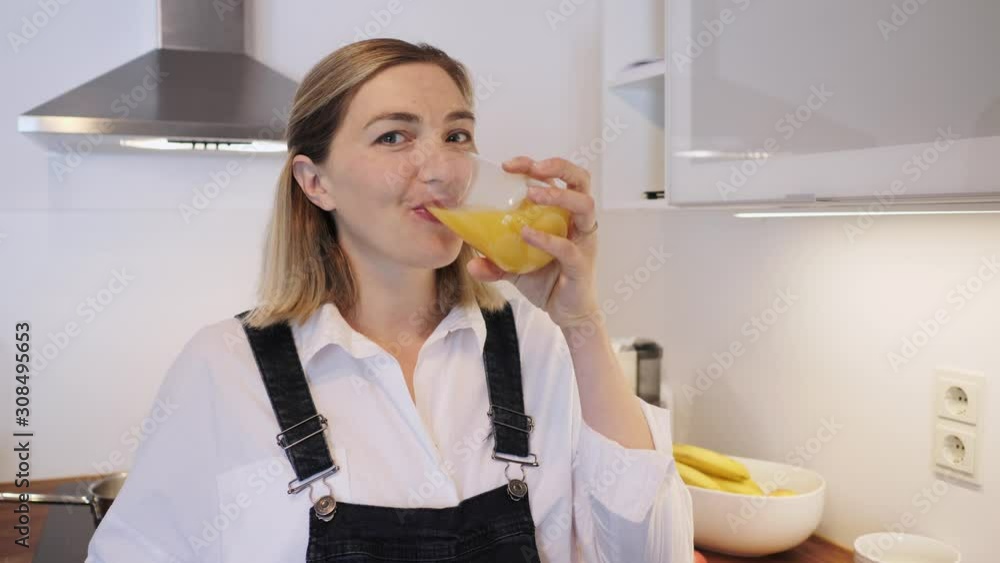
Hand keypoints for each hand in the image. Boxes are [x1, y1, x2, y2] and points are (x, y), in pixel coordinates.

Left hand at [466, 156, 600, 328]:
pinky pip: (568, 247)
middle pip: (580, 180)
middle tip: (532, 168)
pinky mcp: (582, 263)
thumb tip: (470, 263)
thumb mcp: (515, 268)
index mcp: (564, 214)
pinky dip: (547, 239)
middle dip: (558, 167)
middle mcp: (578, 221)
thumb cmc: (547, 281)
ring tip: (533, 194)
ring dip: (559, 195)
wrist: (566, 312)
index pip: (557, 177)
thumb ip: (494, 262)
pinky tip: (527, 234)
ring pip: (585, 204)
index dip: (534, 165)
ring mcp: (583, 240)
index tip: (507, 165)